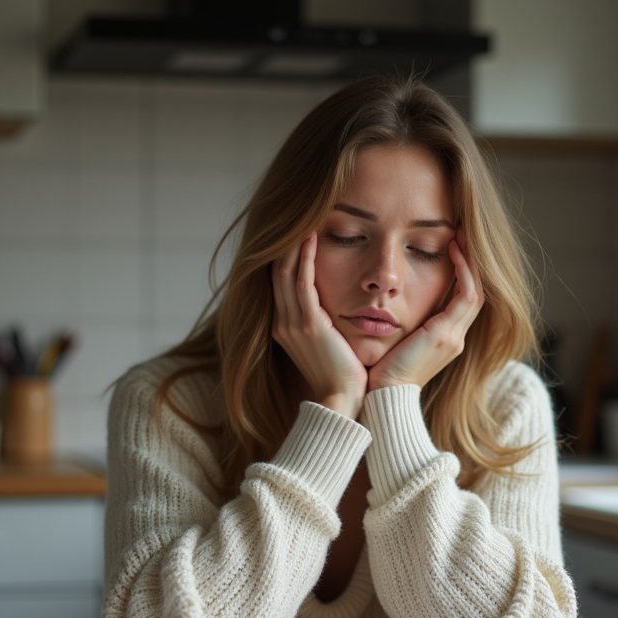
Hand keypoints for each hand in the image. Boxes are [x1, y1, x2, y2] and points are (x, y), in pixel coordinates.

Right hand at [273, 233, 367, 418]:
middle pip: (276, 273)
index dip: (284, 255)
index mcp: (283, 328)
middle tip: (295, 216)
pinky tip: (311, 238)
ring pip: (285, 273)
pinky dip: (304, 259)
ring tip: (303, 218)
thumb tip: (330, 308)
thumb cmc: (341, 375)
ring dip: (292, 244)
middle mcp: (282, 323)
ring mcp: (292, 324)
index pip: (279, 282)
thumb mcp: (324, 345)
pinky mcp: (308, 325)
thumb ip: (320, 324)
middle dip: (283, 244)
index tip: (295, 231)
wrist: (342, 400)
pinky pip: (302, 283)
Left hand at [367, 230, 483, 391]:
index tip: (453, 246)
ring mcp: (454, 337)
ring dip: (470, 261)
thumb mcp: (395, 343)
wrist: (382, 397)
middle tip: (463, 233)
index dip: (462, 272)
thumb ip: (400, 324)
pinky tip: (452, 250)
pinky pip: (466, 295)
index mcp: (445, 340)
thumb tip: (387, 304)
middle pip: (476, 291)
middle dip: (471, 262)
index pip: (462, 299)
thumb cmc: (379, 372)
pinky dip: (463, 271)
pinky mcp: (445, 335)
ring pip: (476, 290)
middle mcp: (455, 337)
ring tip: (461, 234)